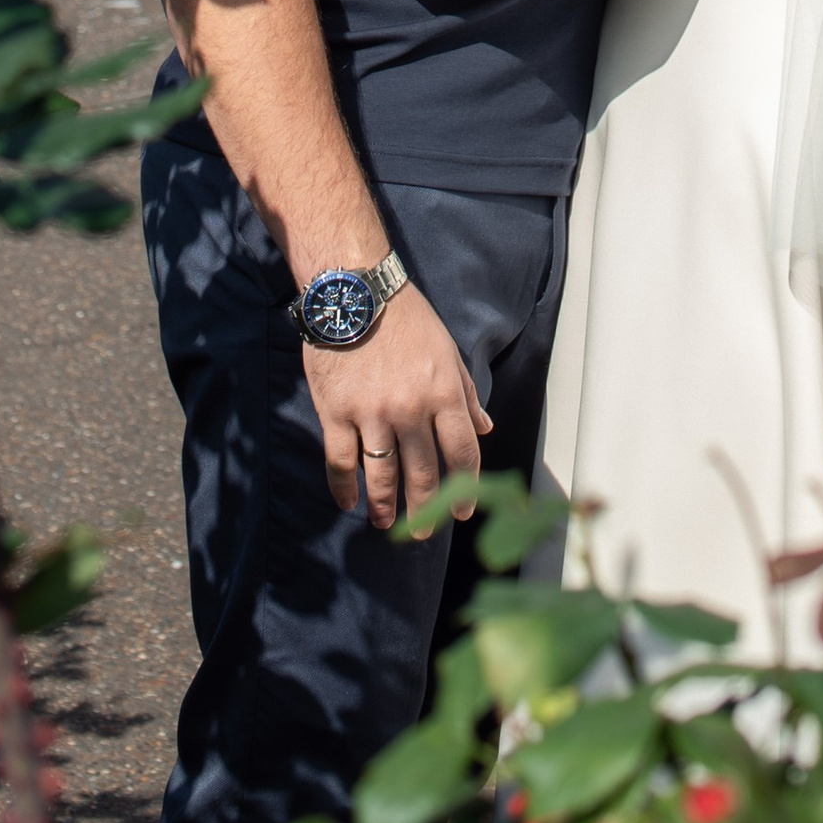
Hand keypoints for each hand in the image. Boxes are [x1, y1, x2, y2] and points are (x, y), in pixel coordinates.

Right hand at [307, 286, 490, 526]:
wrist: (354, 291)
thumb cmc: (406, 318)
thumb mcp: (446, 349)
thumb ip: (465, 392)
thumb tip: (485, 427)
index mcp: (443, 392)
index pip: (463, 452)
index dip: (466, 487)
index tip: (462, 511)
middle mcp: (411, 409)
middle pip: (424, 473)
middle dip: (426, 510)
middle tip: (423, 531)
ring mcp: (372, 414)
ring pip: (383, 476)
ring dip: (386, 507)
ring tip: (386, 524)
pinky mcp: (336, 412)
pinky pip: (341, 462)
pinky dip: (344, 488)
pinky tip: (348, 502)